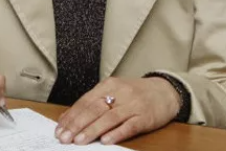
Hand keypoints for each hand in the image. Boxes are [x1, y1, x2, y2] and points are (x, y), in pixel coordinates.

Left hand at [55, 76, 180, 144]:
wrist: (165, 91)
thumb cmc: (135, 94)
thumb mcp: (113, 92)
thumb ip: (92, 103)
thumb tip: (67, 117)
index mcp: (109, 85)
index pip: (86, 101)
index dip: (71, 115)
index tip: (60, 129)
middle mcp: (120, 93)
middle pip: (95, 109)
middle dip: (77, 124)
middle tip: (65, 137)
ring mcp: (133, 105)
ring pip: (109, 117)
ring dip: (93, 130)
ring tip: (79, 141)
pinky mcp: (145, 117)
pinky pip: (129, 126)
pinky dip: (116, 133)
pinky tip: (105, 140)